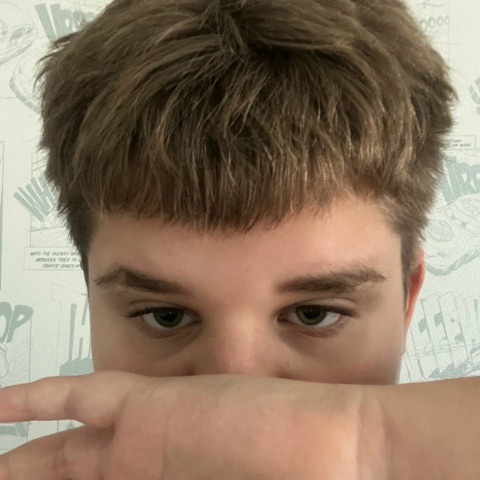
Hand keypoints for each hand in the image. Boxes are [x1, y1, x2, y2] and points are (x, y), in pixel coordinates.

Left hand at [0, 372, 386, 478]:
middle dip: (33, 479)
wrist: (332, 451)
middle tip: (2, 479)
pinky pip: (79, 396)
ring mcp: (148, 433)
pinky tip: (0, 409)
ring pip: (64, 450)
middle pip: (72, 474)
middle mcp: (149, 465)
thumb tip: (133, 479)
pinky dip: (37, 398)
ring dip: (22, 461)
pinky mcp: (151, 405)